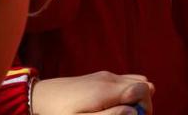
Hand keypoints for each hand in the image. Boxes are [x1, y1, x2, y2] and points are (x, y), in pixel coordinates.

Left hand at [32, 71, 154, 114]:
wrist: (41, 96)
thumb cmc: (59, 114)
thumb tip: (134, 112)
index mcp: (107, 90)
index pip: (145, 89)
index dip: (146, 107)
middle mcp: (110, 78)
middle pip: (145, 85)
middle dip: (145, 103)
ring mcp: (106, 76)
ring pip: (137, 81)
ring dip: (138, 98)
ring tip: (124, 113)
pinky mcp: (101, 77)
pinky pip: (125, 81)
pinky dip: (129, 92)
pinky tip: (115, 106)